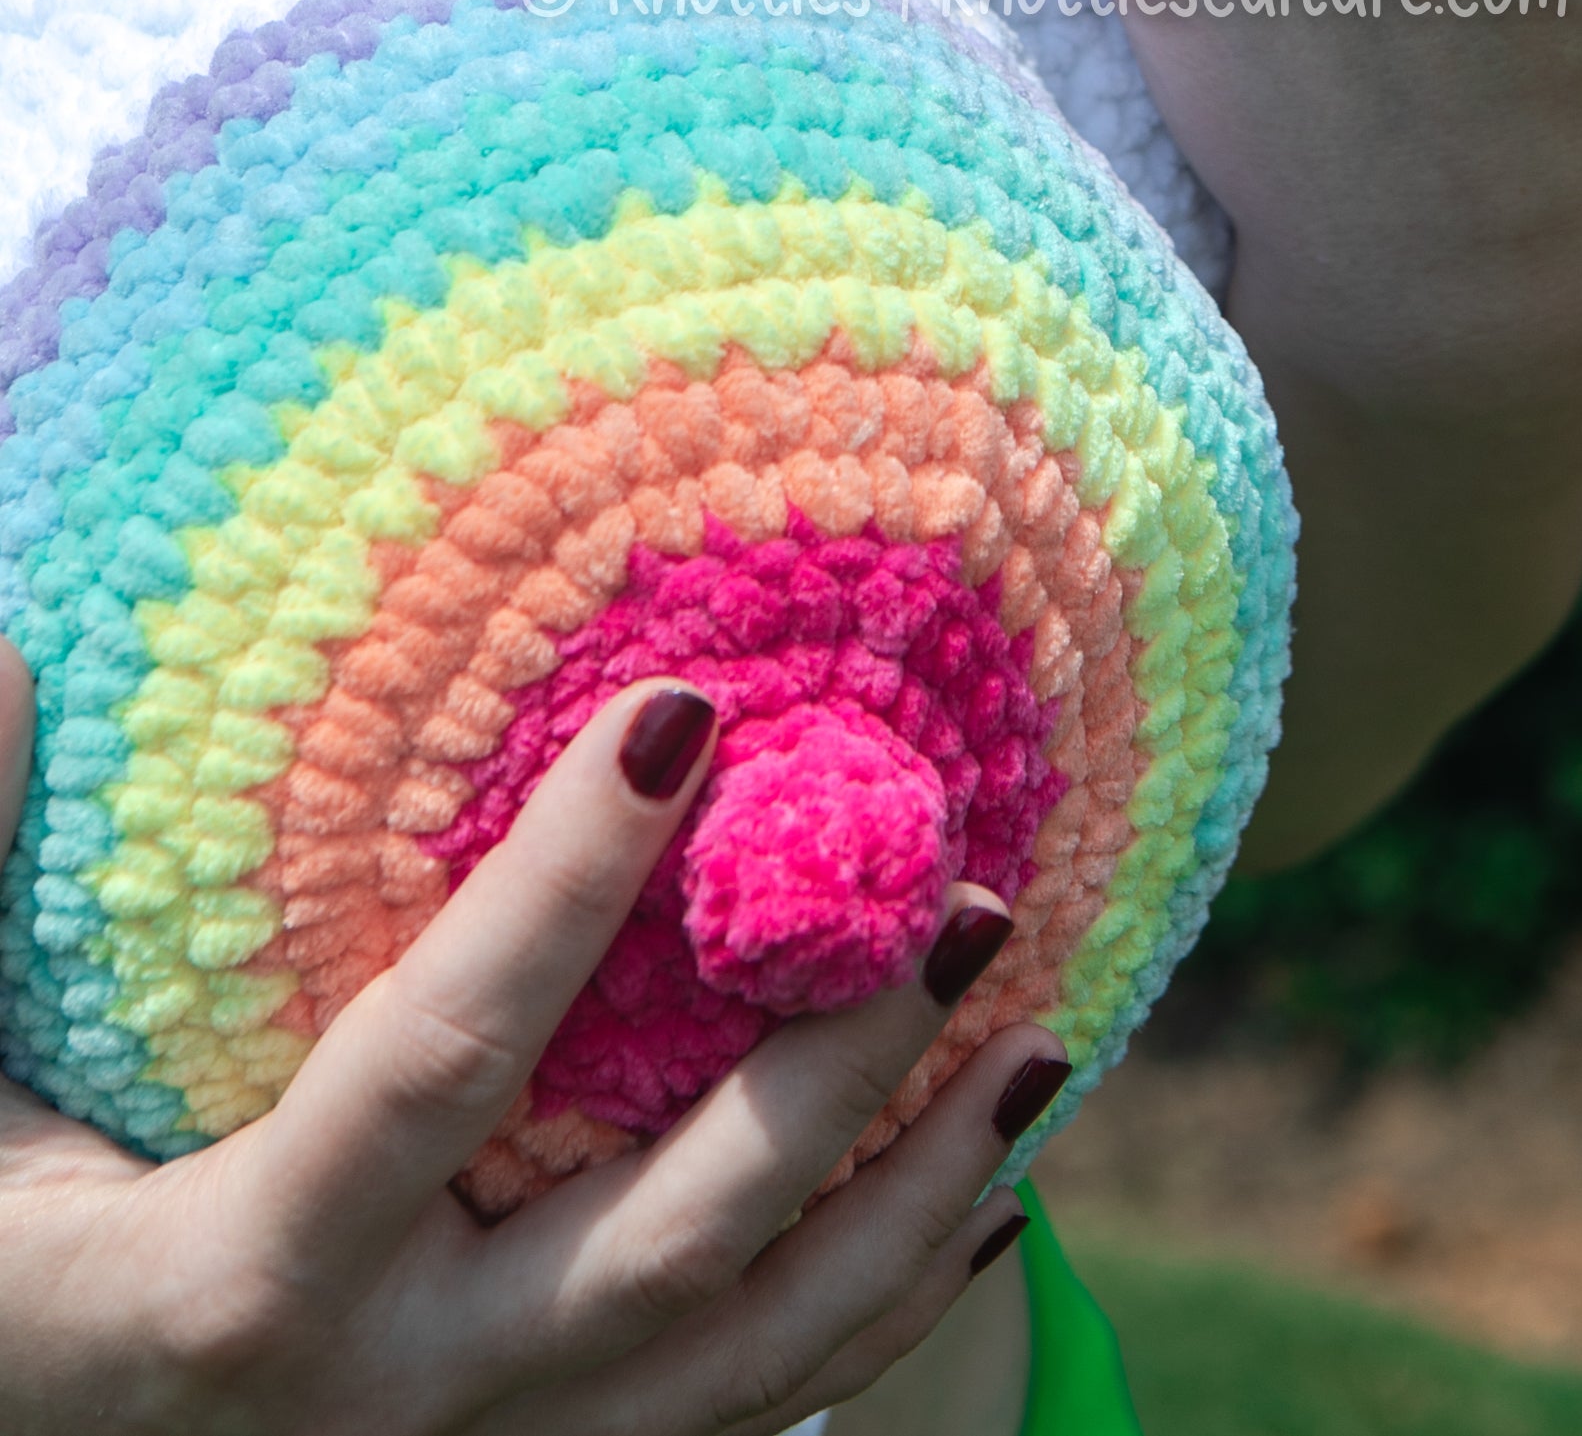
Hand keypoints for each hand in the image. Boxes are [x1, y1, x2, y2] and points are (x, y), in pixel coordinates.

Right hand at [0, 635, 1046, 1433]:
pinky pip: (754, 1419)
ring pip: (751, 1355)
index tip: (685, 711)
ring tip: (1040, 1029)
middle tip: (957, 886)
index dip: (562, 886)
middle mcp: (400, 1397)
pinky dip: (888, 1307)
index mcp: (244, 1283)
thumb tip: (9, 660)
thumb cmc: (1, 1285)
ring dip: (914, 1191)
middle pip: (664, 1240)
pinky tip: (987, 1195)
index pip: (441, 1059)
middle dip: (831, 1069)